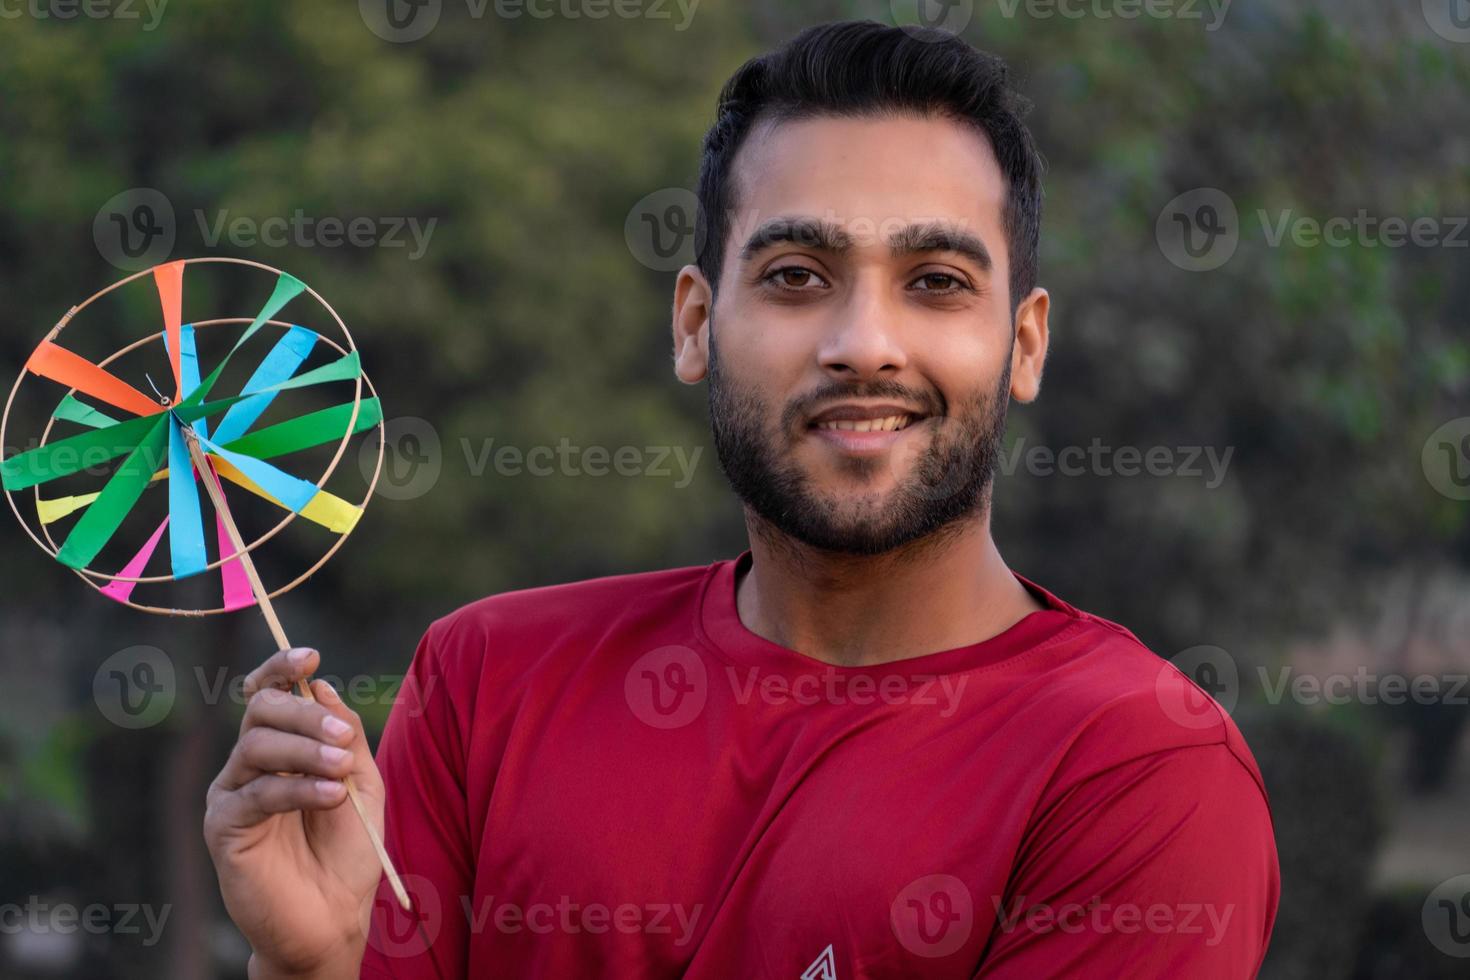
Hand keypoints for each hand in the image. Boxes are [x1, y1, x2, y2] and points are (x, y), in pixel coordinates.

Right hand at [204, 647, 383, 977]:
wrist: (334, 916)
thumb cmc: (348, 850)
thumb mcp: (362, 783)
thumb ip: (345, 736)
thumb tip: (322, 685)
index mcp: (283, 747)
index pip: (269, 692)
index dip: (282, 667)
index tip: (311, 656)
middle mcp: (251, 764)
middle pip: (261, 710)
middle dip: (304, 715)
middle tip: (342, 737)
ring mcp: (232, 793)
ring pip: (255, 745)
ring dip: (305, 751)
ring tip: (340, 772)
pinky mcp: (223, 827)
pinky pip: (256, 793)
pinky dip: (297, 788)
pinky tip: (329, 796)